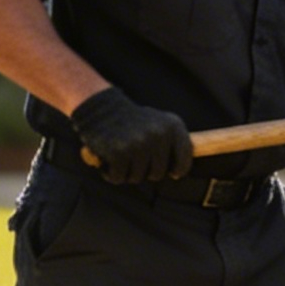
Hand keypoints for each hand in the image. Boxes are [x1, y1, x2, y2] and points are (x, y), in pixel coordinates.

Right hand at [69, 87, 192, 182]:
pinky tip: (108, 161)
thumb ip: (171, 144)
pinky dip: (111, 174)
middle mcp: (159, 135)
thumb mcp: (159, 123)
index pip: (184, 161)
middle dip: (145, 171)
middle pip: (158, 174)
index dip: (177, 170)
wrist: (101, 108)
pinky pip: (118, 177)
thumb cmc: (131, 121)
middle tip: (134, 158)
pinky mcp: (119, 152)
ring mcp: (139, 144)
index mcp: (173, 126)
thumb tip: (179, 172)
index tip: (172, 173)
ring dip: (127, 172)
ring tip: (120, 156)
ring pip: (137, 177)